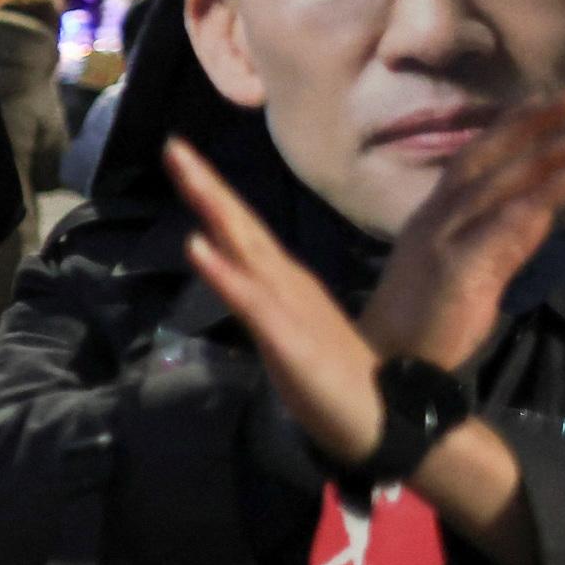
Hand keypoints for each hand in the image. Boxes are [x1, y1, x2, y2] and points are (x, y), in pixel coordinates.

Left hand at [164, 137, 389, 467]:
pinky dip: (222, 271)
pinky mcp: (287, 339)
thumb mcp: (290, 335)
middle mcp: (285, 283)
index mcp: (285, 281)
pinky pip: (250, 300)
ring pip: (244, 248)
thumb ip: (266, 304)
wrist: (392, 419)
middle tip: (173, 145)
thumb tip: (238, 276)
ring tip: (184, 169)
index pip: (242, 230)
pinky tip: (197, 246)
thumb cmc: (341, 380)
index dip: (213, 194)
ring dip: (212, 208)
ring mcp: (287, 306)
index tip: (181, 155)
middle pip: (240, 226)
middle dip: (205, 184)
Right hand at [360, 95, 564, 370]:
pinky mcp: (456, 266)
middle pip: (481, 161)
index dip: (506, 132)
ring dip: (544, 156)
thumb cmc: (426, 326)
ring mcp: (442, 240)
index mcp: (432, 220)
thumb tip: (541, 211)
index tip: (542, 107)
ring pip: (496, 185)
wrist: (390, 369)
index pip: (469, 163)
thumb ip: (507, 244)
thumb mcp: (474, 276)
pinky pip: (503, 224)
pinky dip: (539, 197)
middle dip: (526, 127)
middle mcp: (433, 220)